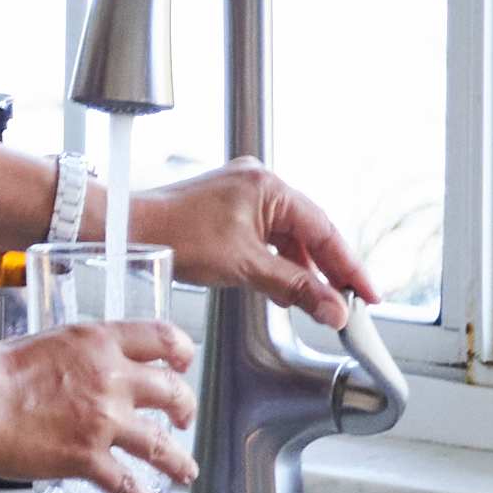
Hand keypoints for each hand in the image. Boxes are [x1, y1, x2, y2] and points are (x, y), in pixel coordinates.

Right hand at [0, 322, 197, 492]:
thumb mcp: (48, 343)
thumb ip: (79, 356)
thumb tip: (85, 371)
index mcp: (99, 342)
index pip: (163, 337)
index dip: (182, 352)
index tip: (183, 363)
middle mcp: (111, 378)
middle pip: (172, 391)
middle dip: (185, 407)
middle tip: (183, 418)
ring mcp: (103, 421)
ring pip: (160, 444)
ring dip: (179, 460)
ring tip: (185, 470)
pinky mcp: (87, 458)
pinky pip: (129, 486)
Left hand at [130, 163, 374, 320]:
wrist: (126, 230)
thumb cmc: (175, 235)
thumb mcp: (244, 266)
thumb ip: (293, 288)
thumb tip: (331, 309)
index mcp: (269, 187)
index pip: (324, 230)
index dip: (348, 267)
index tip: (367, 294)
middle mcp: (260, 184)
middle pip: (308, 232)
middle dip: (328, 270)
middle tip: (349, 303)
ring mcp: (243, 195)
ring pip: (287, 238)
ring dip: (301, 270)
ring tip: (317, 302)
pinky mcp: (227, 209)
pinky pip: (265, 238)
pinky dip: (277, 263)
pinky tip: (283, 287)